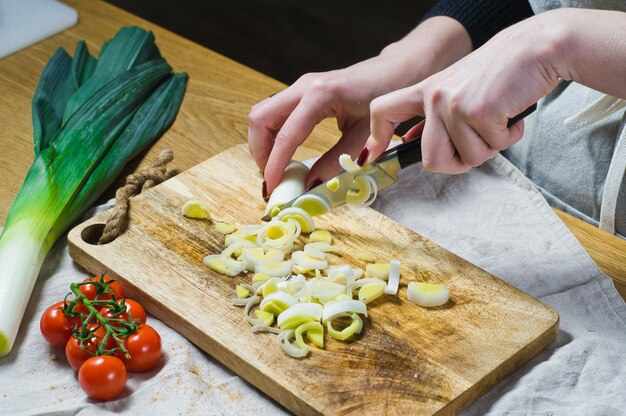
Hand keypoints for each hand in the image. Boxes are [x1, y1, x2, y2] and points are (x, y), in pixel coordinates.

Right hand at [248, 60, 382, 193]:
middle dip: (259, 151)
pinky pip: (274, 113)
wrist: (395, 71)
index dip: (275, 164)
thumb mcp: (365, 135)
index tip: (272, 187)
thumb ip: (338, 161)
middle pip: (260, 118)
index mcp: (320, 95)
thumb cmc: (385, 96)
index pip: (286, 134)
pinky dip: (271, 135)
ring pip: (262, 114)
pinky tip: (283, 153)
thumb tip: (311, 186)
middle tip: (271, 177)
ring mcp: (300, 87)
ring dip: (262, 143)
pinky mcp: (301, 92)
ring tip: (275, 168)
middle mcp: (304, 87)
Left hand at [365, 11, 565, 172]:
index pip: (383, 110)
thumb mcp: (456, 90)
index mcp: (425, 90)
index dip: (375, 138)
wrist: (536, 48)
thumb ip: (434, 117)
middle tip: (476, 145)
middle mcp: (434, 97)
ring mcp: (454, 104)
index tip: (371, 157)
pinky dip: (508, 137)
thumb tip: (412, 143)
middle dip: (457, 163)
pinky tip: (510, 113)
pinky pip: (494, 147)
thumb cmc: (499, 73)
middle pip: (431, 160)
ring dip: (489, 147)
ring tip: (497, 120)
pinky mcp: (479, 111)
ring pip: (467, 159)